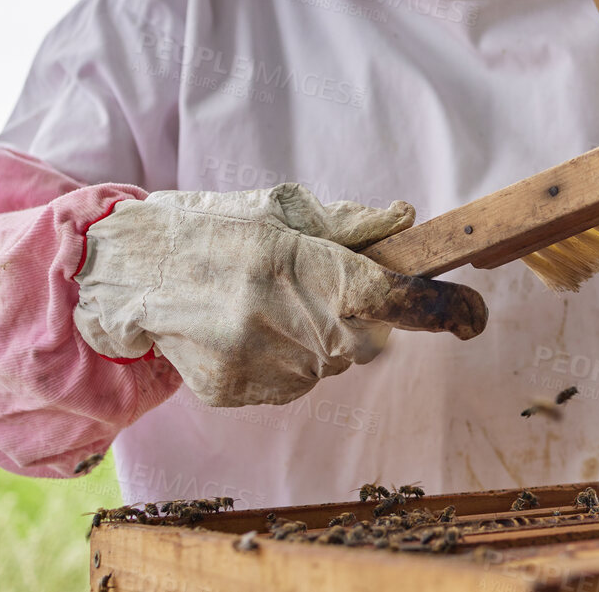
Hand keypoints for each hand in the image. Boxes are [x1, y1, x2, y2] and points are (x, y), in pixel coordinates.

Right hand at [73, 183, 486, 406]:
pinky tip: (248, 333)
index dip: (442, 308)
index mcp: (299, 261)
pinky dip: (284, 365)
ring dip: (321, 344)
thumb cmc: (211, 228)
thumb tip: (406, 219)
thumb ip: (346, 223)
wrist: (124, 270)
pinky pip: (290, 388)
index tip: (475, 317)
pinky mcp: (230, 390)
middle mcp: (281, 315)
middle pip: (367, 341)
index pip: (391, 295)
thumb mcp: (278, 207)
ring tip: (271, 308)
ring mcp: (255, 359)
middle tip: (315, 292)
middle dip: (360, 321)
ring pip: (331, 368)